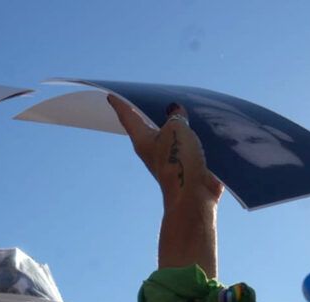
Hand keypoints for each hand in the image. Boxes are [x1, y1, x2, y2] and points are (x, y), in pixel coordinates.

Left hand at [108, 96, 222, 210]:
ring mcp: (168, 158)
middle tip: (143, 98)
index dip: (120, 104)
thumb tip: (176, 110)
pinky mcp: (184, 165)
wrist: (193, 197)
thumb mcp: (177, 130)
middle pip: (146, 126)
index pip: (128, 117)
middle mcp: (153, 149)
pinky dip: (189, 136)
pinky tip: (198, 129)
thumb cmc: (178, 162)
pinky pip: (184, 145)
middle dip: (146, 112)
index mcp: (143, 140)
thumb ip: (176, 116)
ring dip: (173, 123)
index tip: (110, 96)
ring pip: (168, 136)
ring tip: (178, 108)